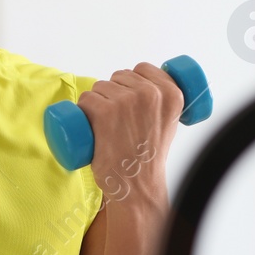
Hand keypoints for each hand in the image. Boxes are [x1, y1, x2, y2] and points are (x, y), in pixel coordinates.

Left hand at [76, 62, 181, 205]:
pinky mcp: (105, 112)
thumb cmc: (148, 156)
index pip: (143, 68)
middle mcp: (151, 94)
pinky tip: (91, 126)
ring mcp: (127, 101)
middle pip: (119, 76)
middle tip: (118, 122)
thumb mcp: (169, 123)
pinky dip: (83, 111)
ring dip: (97, 103)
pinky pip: (86, 99)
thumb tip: (149, 85)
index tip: (130, 102)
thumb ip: (164, 102)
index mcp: (171, 93)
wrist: (137, 185)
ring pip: (100, 87)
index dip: (131, 82)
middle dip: (113, 93)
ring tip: (107, 128)